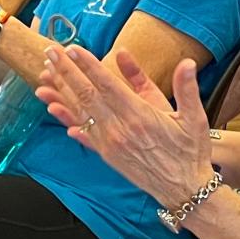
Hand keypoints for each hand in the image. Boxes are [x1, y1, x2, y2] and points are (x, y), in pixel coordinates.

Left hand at [36, 45, 214, 208]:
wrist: (183, 189)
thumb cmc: (190, 152)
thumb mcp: (194, 118)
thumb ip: (187, 88)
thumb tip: (188, 63)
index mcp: (140, 115)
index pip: (108, 84)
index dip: (88, 65)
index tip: (73, 49)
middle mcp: (120, 129)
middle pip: (87, 94)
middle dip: (67, 71)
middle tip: (50, 52)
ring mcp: (111, 144)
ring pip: (80, 112)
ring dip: (60, 92)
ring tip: (44, 74)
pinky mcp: (107, 155)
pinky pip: (83, 133)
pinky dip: (67, 119)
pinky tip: (53, 109)